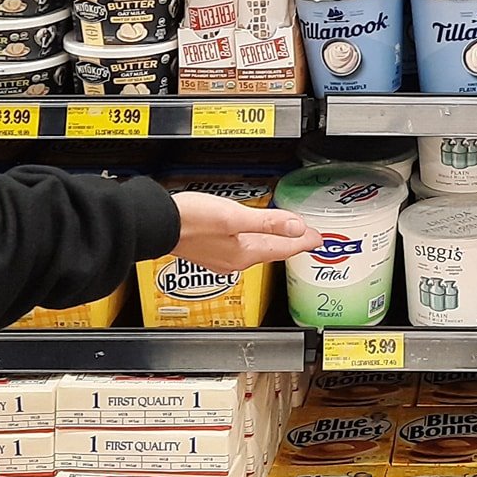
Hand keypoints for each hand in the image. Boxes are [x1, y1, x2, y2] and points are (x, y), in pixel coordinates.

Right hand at [169, 191, 322, 274]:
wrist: (157, 224)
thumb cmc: (190, 220)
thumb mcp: (234, 216)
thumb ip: (268, 222)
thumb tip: (297, 227)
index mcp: (243, 253)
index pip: (283, 248)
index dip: (303, 242)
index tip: (319, 240)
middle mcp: (234, 259)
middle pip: (272, 250)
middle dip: (292, 244)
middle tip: (309, 238)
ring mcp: (221, 256)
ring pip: (257, 249)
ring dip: (275, 242)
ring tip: (288, 237)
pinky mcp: (209, 248)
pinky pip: (242, 247)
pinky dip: (255, 240)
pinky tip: (253, 235)